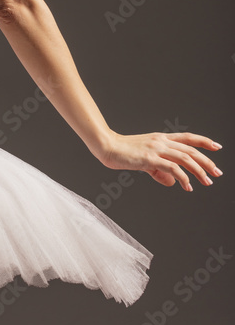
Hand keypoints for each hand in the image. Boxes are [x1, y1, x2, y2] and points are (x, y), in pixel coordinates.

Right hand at [97, 130, 222, 190]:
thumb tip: (172, 182)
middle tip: (217, 172)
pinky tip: (187, 186)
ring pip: (185, 158)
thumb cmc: (124, 153)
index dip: (203, 141)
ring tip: (207, 181)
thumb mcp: (145, 162)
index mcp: (161, 138)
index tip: (217, 147)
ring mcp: (156, 148)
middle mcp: (161, 141)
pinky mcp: (150, 158)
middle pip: (190, 149)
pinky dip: (183, 178)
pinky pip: (172, 167)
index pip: (187, 138)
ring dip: (199, 170)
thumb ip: (159, 171)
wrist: (107, 147)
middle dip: (206, 161)